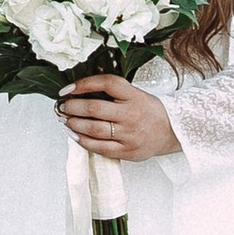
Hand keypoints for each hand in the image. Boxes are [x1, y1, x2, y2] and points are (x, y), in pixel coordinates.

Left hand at [57, 72, 179, 160]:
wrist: (171, 132)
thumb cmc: (149, 111)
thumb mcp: (136, 94)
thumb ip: (113, 91)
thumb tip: (80, 89)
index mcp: (134, 96)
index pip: (107, 84)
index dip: (84, 83)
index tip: (68, 88)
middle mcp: (131, 114)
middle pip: (95, 108)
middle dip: (73, 107)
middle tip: (62, 106)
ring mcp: (129, 134)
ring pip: (94, 129)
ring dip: (74, 123)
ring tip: (65, 120)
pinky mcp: (126, 151)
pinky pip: (100, 147)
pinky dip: (83, 141)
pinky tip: (75, 135)